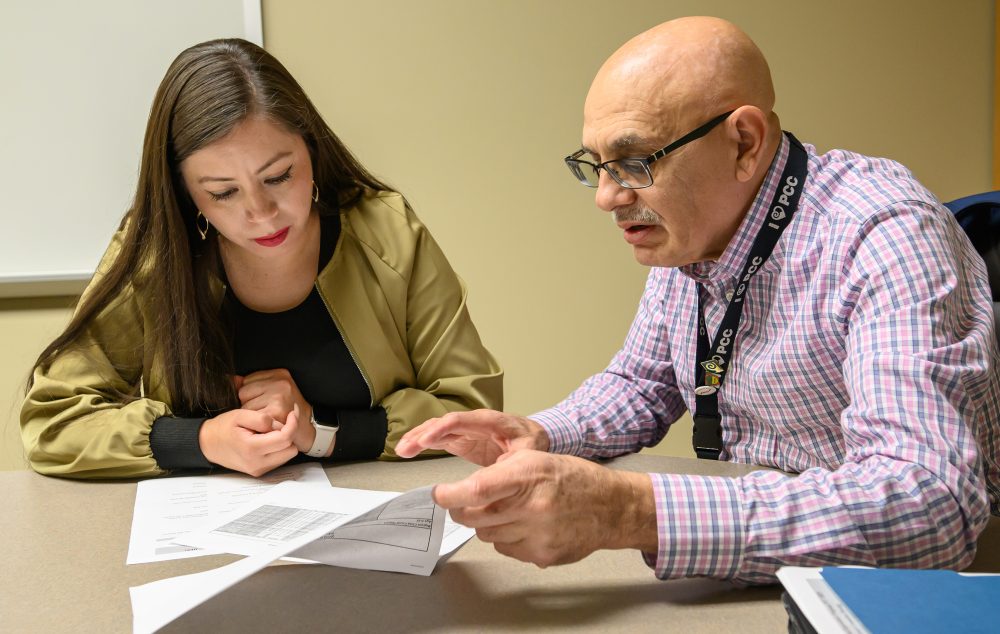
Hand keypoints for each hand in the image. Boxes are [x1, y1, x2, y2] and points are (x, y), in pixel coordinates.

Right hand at [199, 406, 300, 476]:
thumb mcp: (239, 415)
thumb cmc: (222, 428)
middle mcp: (257, 463)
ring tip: (270, 431)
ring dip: (284, 442)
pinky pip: (279, 459)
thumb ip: (261, 418)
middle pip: (291, 449)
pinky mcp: (259, 471)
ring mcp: (258, 469)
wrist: (207, 444)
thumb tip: (279, 423)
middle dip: (289, 433)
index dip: (293, 423)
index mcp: (252, 448)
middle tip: (280, 422)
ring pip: (287, 455)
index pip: (285, 438)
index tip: (292, 413)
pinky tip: (267, 439)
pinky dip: (278, 448)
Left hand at [235, 369, 314, 451]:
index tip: (262, 402)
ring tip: (265, 419)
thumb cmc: (287, 411)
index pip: (246, 380)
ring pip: (245, 406)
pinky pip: (251, 417)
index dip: (250, 395)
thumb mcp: (274, 391)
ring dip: (251, 416)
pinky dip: (255, 425)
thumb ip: (254, 384)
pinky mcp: (276, 411)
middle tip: (264, 411)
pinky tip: (265, 426)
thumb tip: (232, 379)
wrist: (307, 429)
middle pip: (243, 392)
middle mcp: (281, 383)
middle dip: (249, 404)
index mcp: (280, 374)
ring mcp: (278, 397)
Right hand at [395, 409, 548, 464]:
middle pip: (447, 422)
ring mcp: (469, 429)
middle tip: (406, 447)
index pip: (467, 420)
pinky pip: (439, 437)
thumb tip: (499, 467)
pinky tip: (409, 448)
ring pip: (440, 428)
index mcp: (497, 422)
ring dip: (419, 437)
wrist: (535, 443)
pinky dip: (423, 442)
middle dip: (425, 433)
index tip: (427, 439)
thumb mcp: (530, 452)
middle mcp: (478, 422)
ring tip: (402, 449)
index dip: (445, 427)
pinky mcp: (463, 439)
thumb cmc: (533, 446)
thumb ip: (515, 458)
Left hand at [432, 450, 657, 566]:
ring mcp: (537, 534)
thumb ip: (501, 473)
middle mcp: (532, 505)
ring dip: (486, 523)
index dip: (450, 494)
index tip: (440, 493)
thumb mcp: (537, 460)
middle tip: (463, 501)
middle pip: (474, 516)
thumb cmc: (572, 479)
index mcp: (529, 474)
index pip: (477, 488)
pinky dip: (505, 537)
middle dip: (461, 509)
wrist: (611, 507)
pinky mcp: (541, 555)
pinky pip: (505, 548)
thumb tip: (464, 489)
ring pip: (486, 534)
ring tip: (506, 510)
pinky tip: (523, 525)